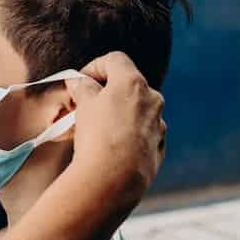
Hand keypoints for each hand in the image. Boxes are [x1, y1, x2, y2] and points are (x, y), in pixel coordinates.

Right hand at [63, 52, 165, 205]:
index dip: (95, 67)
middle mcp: (152, 99)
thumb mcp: (84, 106)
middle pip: (129, 86)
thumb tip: (80, 82)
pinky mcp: (159, 147)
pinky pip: (142, 133)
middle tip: (86, 105)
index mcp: (134, 83)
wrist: (113, 179)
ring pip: (137, 111)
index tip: (80, 82)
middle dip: (107, 92)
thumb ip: (83, 88)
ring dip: (119, 114)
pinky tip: (112, 148)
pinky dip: (129, 135)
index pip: (115, 60)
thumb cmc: (97, 136)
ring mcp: (159, 124)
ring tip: (98, 130)